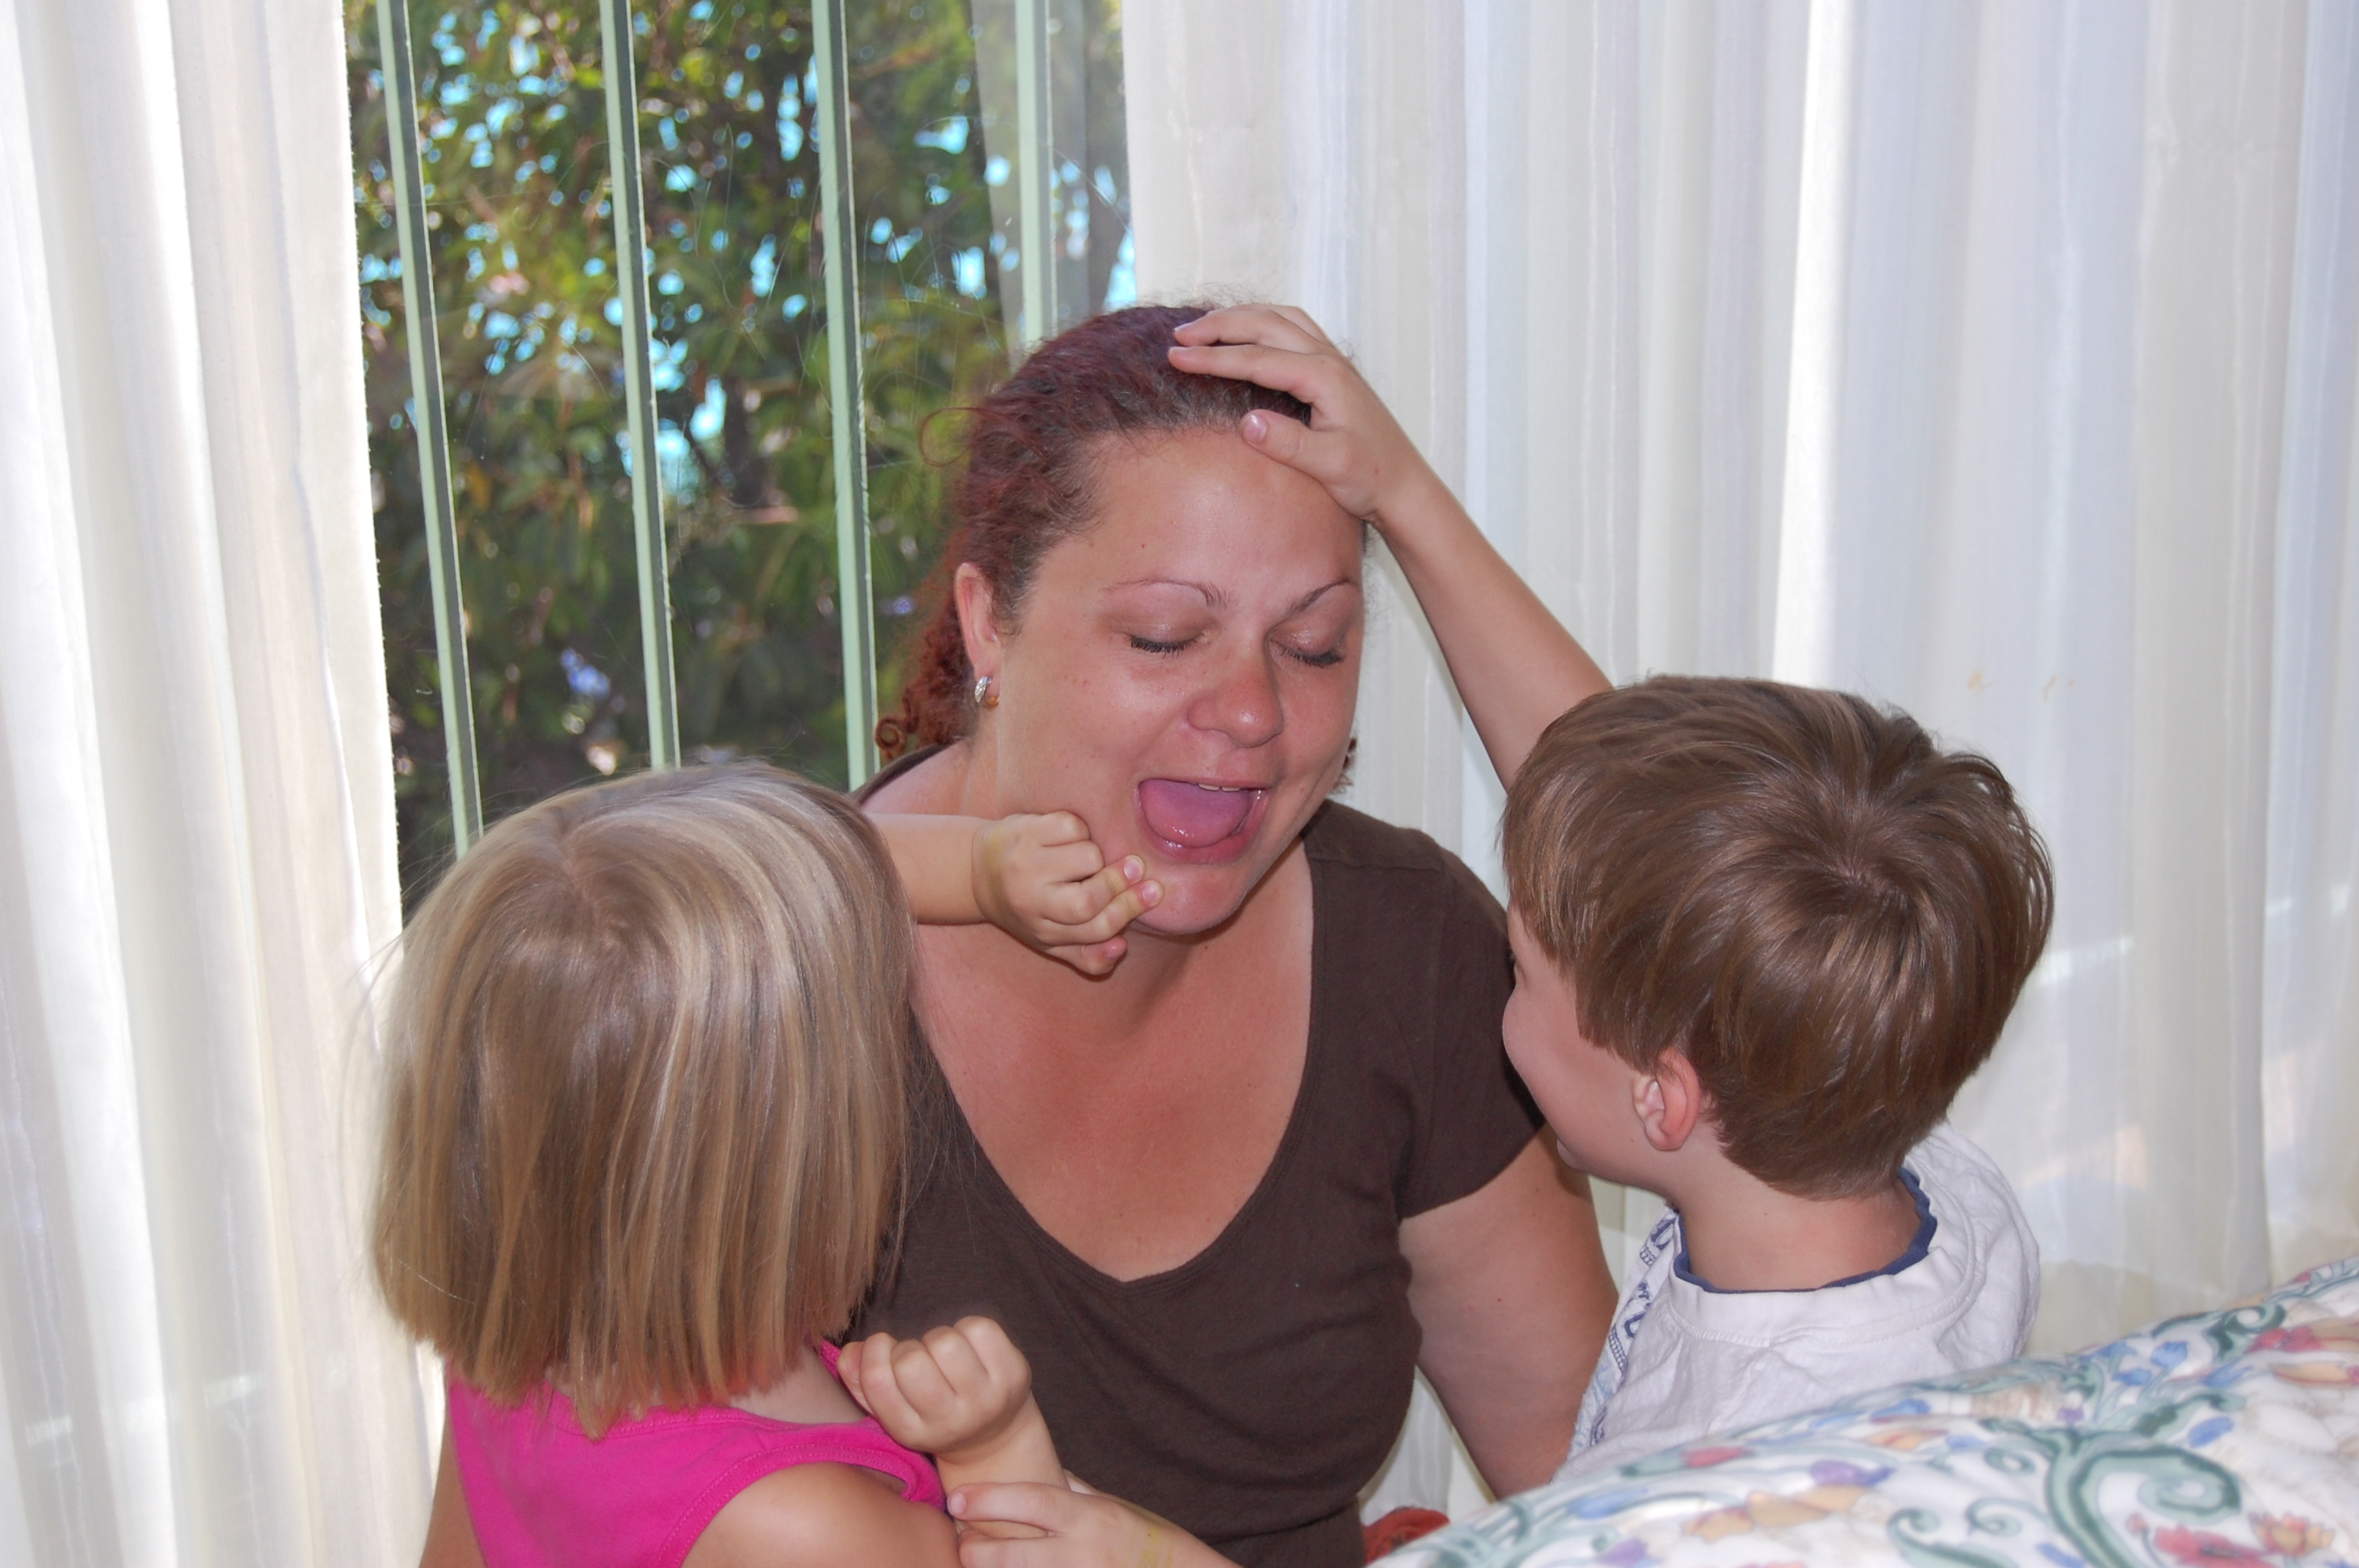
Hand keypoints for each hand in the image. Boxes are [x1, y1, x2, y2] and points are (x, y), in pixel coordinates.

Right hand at [840, 1319, 1038, 1468]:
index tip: (885, 1350)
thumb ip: (860, 1379)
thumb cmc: (931, 1409)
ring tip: (943, 1354)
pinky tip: (970, 1347)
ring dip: (938, 1337)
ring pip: (945, 1342)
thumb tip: (853, 1351)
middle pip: (911, 1360)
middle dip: (908, 1347)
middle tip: (918, 1358)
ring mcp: (985, 1400)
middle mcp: (949, 1422)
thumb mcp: (893, 1407)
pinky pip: (979, 1328)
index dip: (875, 1351)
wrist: (993, 1436)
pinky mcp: (1013, 1376)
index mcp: (910, 1432)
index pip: (878, 1381)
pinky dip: (968, 1327)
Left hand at [948, 1482, 1237, 1567]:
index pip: (1033, 1500)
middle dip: (978, 1550)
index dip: (990, 1499)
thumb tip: (1038, 1470)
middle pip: (1015, 1555)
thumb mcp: (1110, 1506)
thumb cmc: (1142, 1538)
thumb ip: (1073, 1491)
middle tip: (959, 1541)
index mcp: (1089, 1517)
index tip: (957, 1498)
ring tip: (974, 1561)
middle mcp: (1084, 1552)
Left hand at [974, 813, 1160, 975]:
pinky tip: (1071, 836)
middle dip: (1117, 882)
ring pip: (1085, 856)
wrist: (976, 871)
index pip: (1093, 927)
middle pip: (1087, 899)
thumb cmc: (1027, 907)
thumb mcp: (1051, 940)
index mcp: (1042, 930)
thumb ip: (1088, 955)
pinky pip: (1070, 825)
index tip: (1154, 892)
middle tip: (1136, 867)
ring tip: (1087, 857)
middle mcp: (1030, 900)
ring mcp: (1025, 864)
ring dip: (1096, 852)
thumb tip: (1121, 949)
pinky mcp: (1023, 831)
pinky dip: (1080, 828)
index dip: (1127, 911)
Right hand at [1166, 304, 1442, 529]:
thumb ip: (1288, 443)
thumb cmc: (1369, 476)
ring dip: (1239, 317)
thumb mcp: (1328, 466)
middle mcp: (1328, 358)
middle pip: (1264, 324)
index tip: (1175, 357)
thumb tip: (1247, 422)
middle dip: (1218, 326)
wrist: (1403, 485)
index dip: (1212, 357)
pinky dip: (1262, 321)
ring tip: (1203, 327)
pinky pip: (1293, 327)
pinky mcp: (1333, 369)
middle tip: (1178, 336)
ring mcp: (1333, 359)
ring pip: (1279, 318)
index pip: (1256, 358)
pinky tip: (1247, 331)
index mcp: (1323, 377)